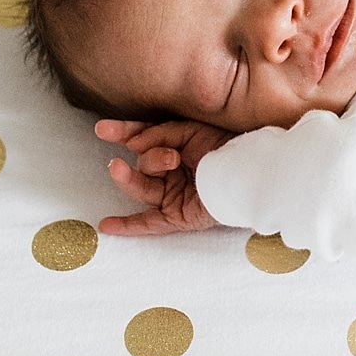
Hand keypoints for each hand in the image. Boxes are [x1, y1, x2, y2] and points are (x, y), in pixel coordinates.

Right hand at [94, 118, 234, 235]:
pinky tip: (107, 224)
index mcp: (174, 147)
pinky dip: (128, 225)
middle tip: (169, 156)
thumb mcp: (193, 130)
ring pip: (142, 188)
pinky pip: (150, 223)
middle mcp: (171, 172)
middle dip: (150, 157)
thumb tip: (132, 143)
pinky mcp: (179, 216)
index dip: (123, 133)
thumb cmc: (228, 144)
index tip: (103, 129)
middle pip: (142, 164)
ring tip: (131, 167)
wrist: (253, 168)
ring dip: (132, 179)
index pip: (142, 139)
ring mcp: (173, 195)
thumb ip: (162, 133)